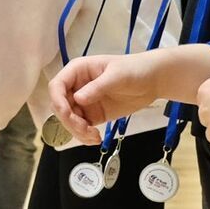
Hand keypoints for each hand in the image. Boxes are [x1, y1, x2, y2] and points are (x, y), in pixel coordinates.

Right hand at [48, 53, 165, 143]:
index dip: (58, 101)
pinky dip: (84, 136)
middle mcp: (77, 87)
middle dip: (69, 120)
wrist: (152, 81)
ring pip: (69, 121)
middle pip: (60, 107)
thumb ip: (97, 87)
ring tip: (94, 136)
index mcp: (78, 71)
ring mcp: (84, 102)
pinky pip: (81, 128)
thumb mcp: (116, 75)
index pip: (57, 86)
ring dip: (77, 132)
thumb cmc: (135, 69)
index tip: (67, 114)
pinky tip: (95, 139)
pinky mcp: (92, 115)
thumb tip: (78, 99)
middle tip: (85, 128)